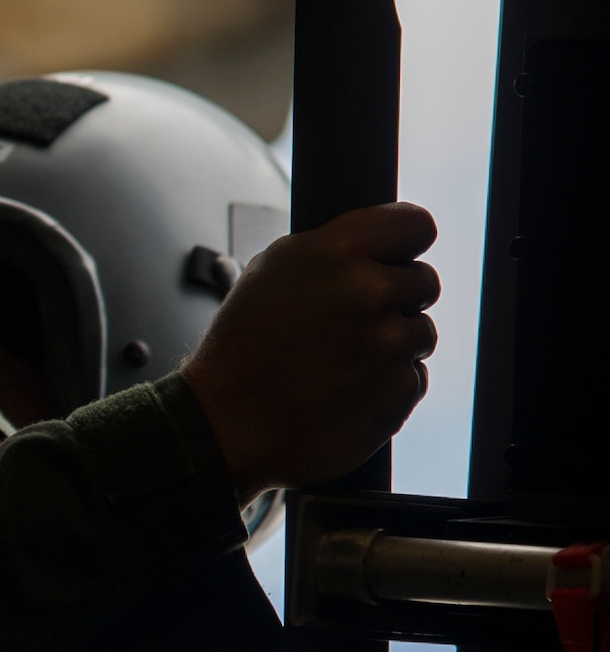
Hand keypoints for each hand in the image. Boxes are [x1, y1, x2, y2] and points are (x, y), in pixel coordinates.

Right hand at [179, 202, 439, 502]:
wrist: (227, 425)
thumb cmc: (241, 350)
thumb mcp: (270, 272)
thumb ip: (333, 249)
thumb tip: (378, 249)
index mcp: (338, 252)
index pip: (416, 226)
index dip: (405, 245)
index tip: (394, 261)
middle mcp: (370, 292)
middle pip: (424, 282)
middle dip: (396, 300)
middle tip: (351, 325)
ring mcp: (389, 344)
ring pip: (421, 333)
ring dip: (392, 346)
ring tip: (341, 364)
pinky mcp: (398, 390)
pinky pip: (412, 378)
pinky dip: (387, 386)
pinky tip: (346, 392)